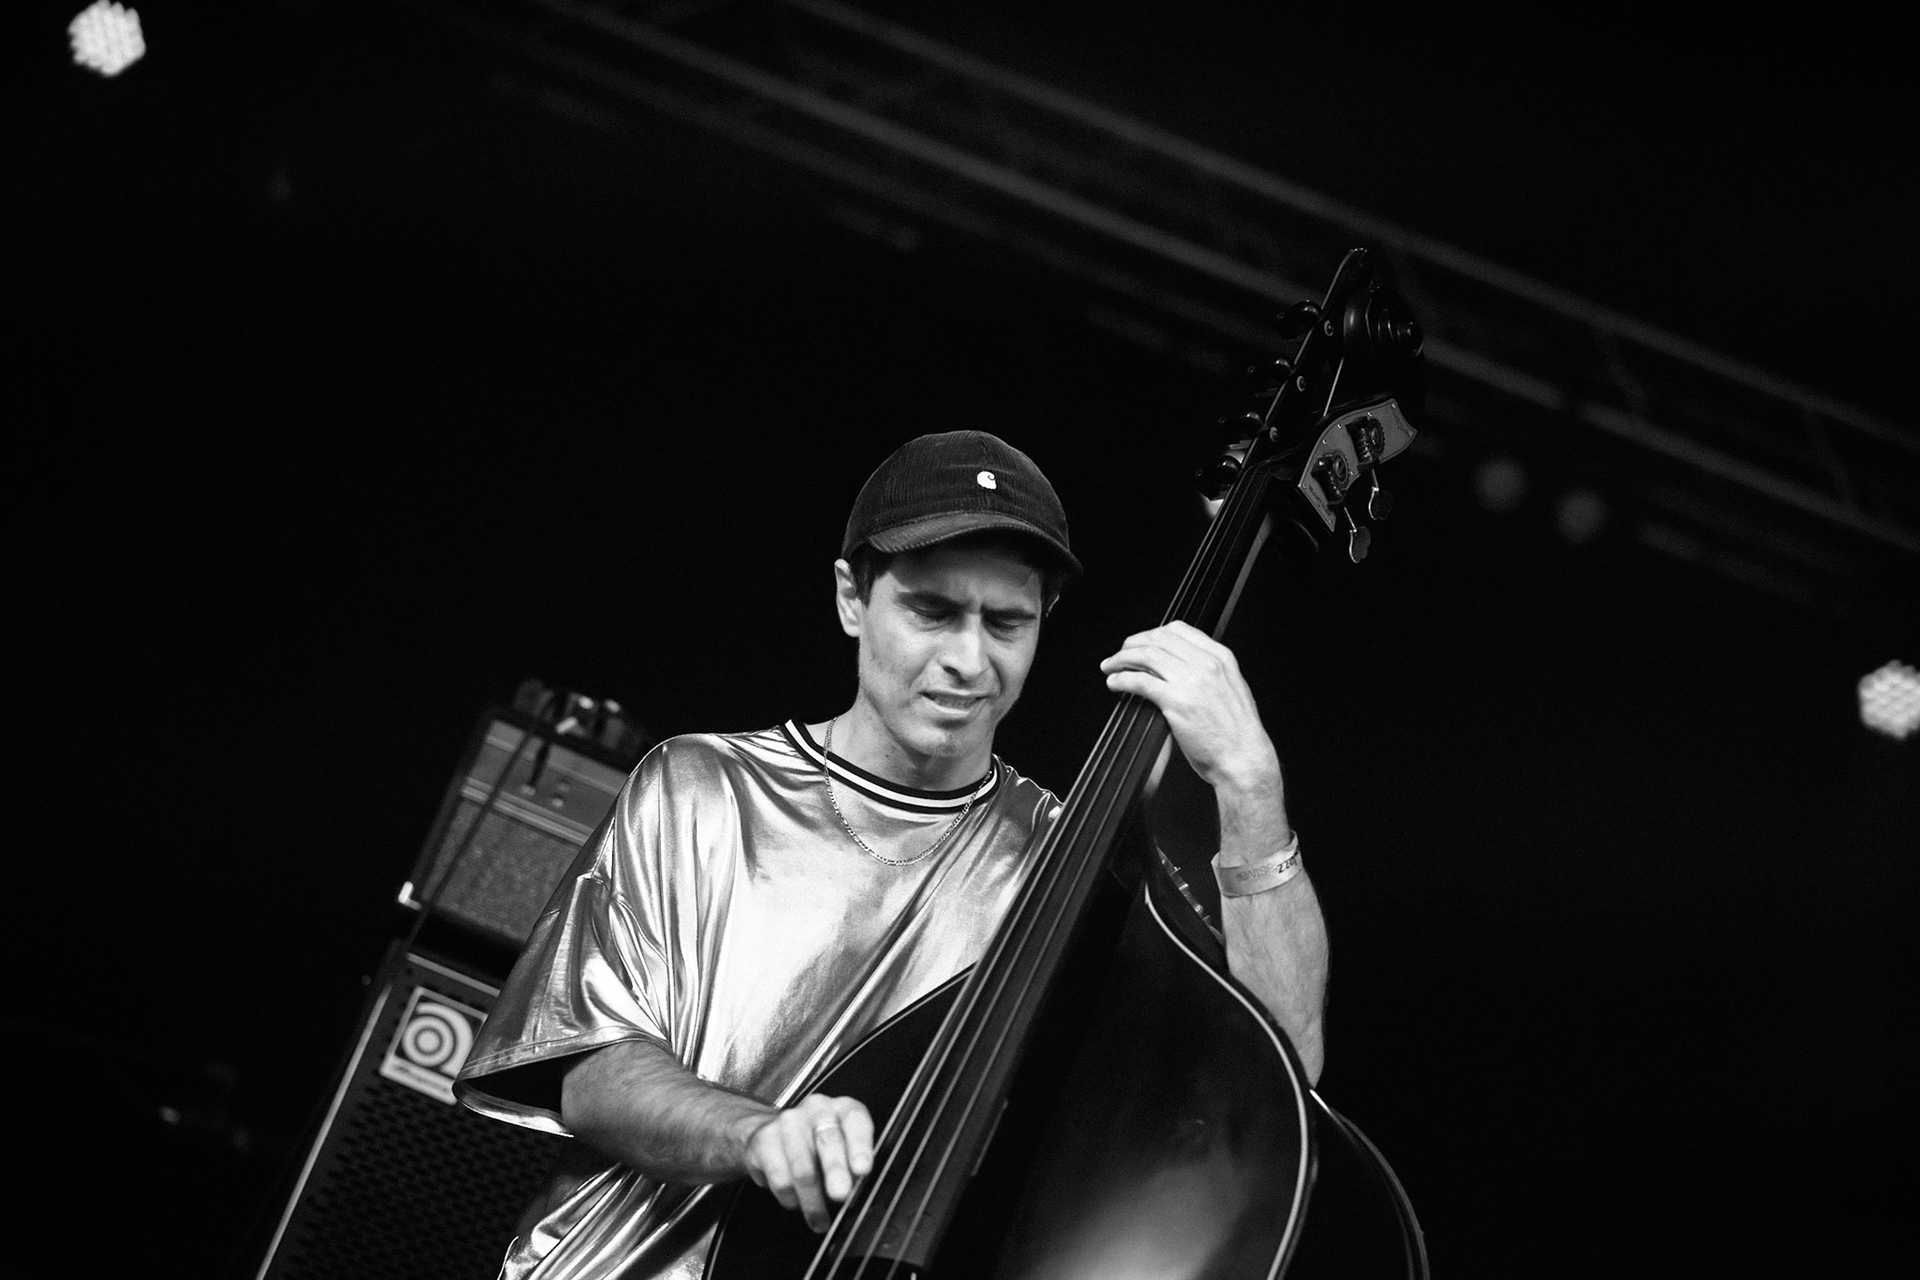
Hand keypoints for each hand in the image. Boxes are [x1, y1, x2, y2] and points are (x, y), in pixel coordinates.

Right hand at [741, 1094, 875, 1232]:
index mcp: (844, 1109)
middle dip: (836, 1171)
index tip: (862, 1170)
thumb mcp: (846, 1151)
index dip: (860, 1146)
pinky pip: (780, 1180)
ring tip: (820, 1218)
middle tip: (841, 1195)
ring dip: (813, 1201)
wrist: (774, 1135)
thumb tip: (857, 1191)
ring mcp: (788, 1122)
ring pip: (802, 1168)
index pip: (855, 1120)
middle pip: (828, 1141)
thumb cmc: (820, 1148)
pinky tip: (796, 1201)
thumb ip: (854, 1167)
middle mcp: (817, 1109)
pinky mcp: (764, 1141)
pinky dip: (791, 1199)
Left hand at [1099, 621, 1280, 796]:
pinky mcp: (1176, 702)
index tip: (1140, 642)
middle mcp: (1206, 664)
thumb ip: (1210, 672)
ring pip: (1146, 655)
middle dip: (1132, 643)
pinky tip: (1115, 683)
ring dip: (1122, 659)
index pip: (1179, 629)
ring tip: (1110, 666)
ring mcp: (1191, 681)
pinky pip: (1141, 682)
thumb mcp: (1232, 688)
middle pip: (1158, 639)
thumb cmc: (1238, 732)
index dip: (1152, 633)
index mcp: (1221, 657)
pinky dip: (1122, 679)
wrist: (1244, 759)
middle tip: (1120, 654)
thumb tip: (1182, 665)